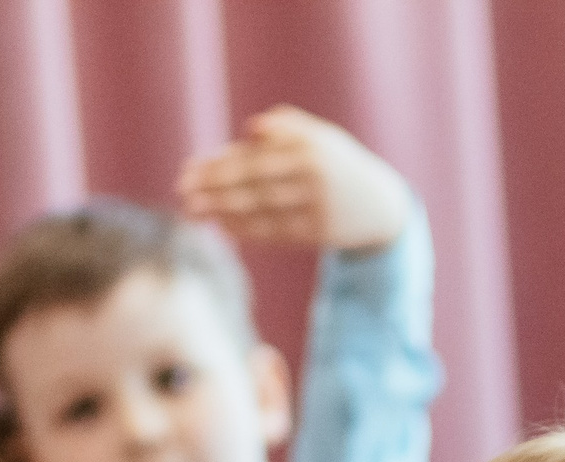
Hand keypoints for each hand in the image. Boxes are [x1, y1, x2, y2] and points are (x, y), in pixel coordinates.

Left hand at [179, 106, 410, 253]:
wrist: (382, 205)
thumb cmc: (339, 165)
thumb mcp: (320, 137)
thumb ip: (285, 126)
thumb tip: (248, 131)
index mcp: (310, 147)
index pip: (254, 158)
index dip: (218, 166)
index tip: (188, 170)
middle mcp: (315, 176)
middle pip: (253, 185)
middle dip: (213, 190)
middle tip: (182, 194)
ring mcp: (319, 206)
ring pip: (263, 211)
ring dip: (224, 212)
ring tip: (196, 212)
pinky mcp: (322, 233)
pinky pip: (277, 232)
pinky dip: (249, 231)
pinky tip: (225, 228)